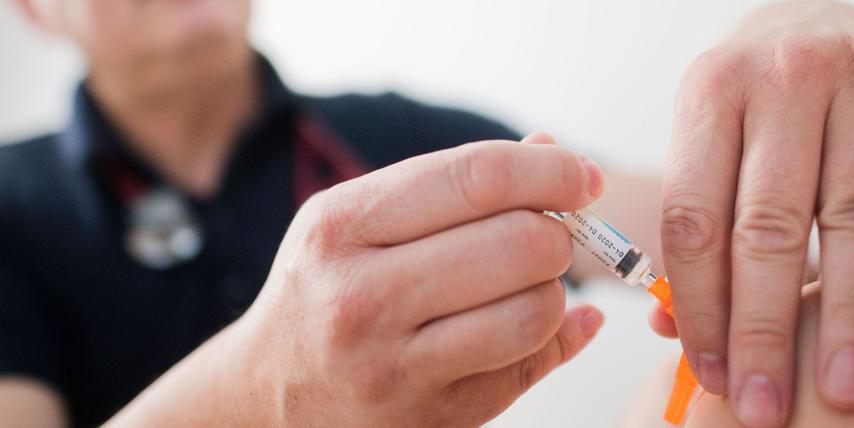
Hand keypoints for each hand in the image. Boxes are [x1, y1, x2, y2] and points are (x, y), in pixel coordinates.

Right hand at [233, 133, 604, 425]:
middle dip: (557, 233)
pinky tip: (536, 322)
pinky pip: (528, 365)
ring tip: (529, 284)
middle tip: (548, 236)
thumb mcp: (360, 220)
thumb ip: (452, 184)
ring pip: (536, 311)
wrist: (268, 393)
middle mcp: (361, 297)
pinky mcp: (430, 417)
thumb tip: (549, 149)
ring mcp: (394, 366)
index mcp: (343, 226)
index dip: (551, 171)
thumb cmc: (328, 288)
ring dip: (554, 291)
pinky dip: (552, 335)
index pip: (478, 178)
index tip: (583, 176)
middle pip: (521, 243)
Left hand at [652, 2, 853, 426]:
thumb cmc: (751, 100)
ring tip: (845, 380)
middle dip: (765, 326)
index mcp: (708, 100)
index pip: (696, 220)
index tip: (713, 372)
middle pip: (769, 225)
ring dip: (848, 303)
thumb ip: (695, 226)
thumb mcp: (704, 141)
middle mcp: (776, 84)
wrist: (805, 14)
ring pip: (850, 206)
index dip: (702, 305)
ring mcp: (848, 76)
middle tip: (768, 401)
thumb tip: (668, 328)